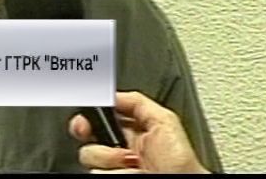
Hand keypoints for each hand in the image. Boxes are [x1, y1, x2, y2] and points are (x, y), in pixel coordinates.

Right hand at [69, 91, 209, 173]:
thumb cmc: (181, 162)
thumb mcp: (164, 120)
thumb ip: (138, 102)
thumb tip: (113, 94)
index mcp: (129, 130)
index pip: (100, 115)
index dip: (89, 111)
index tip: (87, 111)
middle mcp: (117, 148)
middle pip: (85, 133)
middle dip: (84, 129)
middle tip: (88, 131)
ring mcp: (112, 167)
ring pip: (88, 155)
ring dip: (109, 157)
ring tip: (132, 162)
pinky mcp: (108, 178)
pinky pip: (95, 173)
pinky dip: (112, 172)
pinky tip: (129, 172)